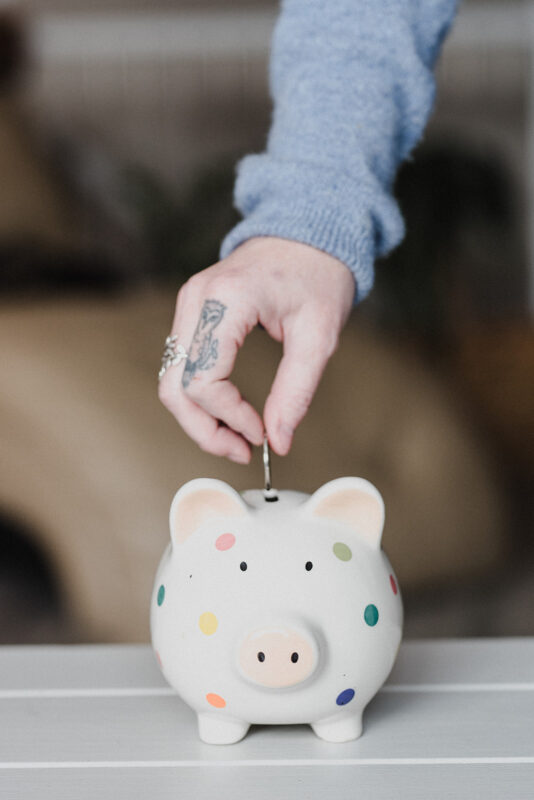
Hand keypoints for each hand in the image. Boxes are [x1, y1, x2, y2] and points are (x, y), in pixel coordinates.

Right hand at [158, 236, 354, 462]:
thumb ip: (296, 391)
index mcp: (226, 300)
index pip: (203, 379)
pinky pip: (182, 366)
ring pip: (172, 380)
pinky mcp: (193, 313)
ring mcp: (189, 305)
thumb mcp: (319, 336)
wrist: (309, 231)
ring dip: (200, 418)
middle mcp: (196, 301)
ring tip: (239, 437)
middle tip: (242, 451)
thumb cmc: (319, 275)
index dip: (229, 417)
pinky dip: (201, 398)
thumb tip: (279, 442)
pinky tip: (231, 413)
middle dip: (204, 429)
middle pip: (174, 386)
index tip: (262, 434)